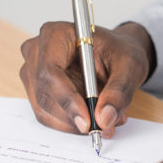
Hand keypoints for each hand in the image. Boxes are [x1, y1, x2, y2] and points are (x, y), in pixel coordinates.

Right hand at [20, 22, 154, 137]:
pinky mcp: (37, 92)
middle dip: (74, 117)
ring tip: (105, 120)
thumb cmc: (119, 53)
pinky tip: (92, 118)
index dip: (67, 100)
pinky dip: (71, 124)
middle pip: (45, 95)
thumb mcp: (130, 67)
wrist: (115, 56)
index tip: (87, 122)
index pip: (50, 72)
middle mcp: (37, 53)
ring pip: (45, 111)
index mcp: (56, 35)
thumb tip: (104, 118)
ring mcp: (33, 73)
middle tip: (103, 127)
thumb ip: (119, 92)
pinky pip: (48, 117)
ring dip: (74, 123)